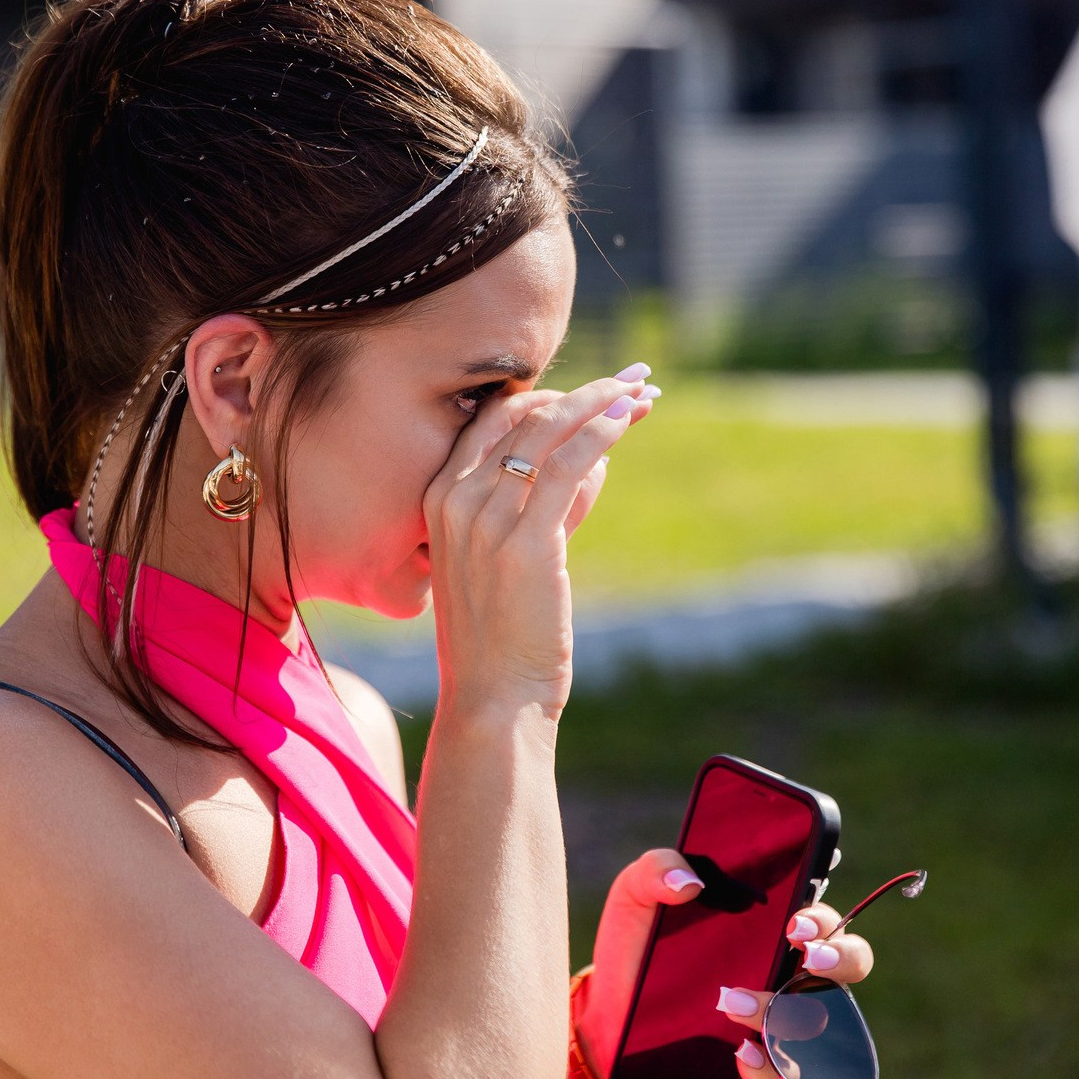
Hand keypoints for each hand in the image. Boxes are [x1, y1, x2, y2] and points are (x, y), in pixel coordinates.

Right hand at [422, 368, 653, 714]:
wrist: (491, 699)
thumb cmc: (503, 636)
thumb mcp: (504, 558)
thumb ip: (538, 508)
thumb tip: (592, 465)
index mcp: (437, 498)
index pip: (494, 420)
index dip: (549, 395)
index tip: (595, 388)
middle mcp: (454, 499)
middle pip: (523, 415)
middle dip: (583, 391)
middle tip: (632, 378)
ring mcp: (484, 518)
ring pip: (547, 431)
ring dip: (601, 401)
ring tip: (641, 390)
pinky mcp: (524, 541)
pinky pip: (566, 465)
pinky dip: (600, 432)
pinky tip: (628, 418)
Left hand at [574, 850, 876, 1078]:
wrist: (610, 1014)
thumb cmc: (637, 947)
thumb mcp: (637, 897)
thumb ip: (657, 869)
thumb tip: (689, 882)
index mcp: (772, 928)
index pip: (822, 918)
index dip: (824, 918)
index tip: (795, 923)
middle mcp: (789, 975)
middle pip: (852, 965)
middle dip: (840, 958)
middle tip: (802, 956)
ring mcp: (782, 1026)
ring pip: (829, 1030)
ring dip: (791, 1016)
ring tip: (733, 1003)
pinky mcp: (763, 1068)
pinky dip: (775, 1072)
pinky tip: (742, 1054)